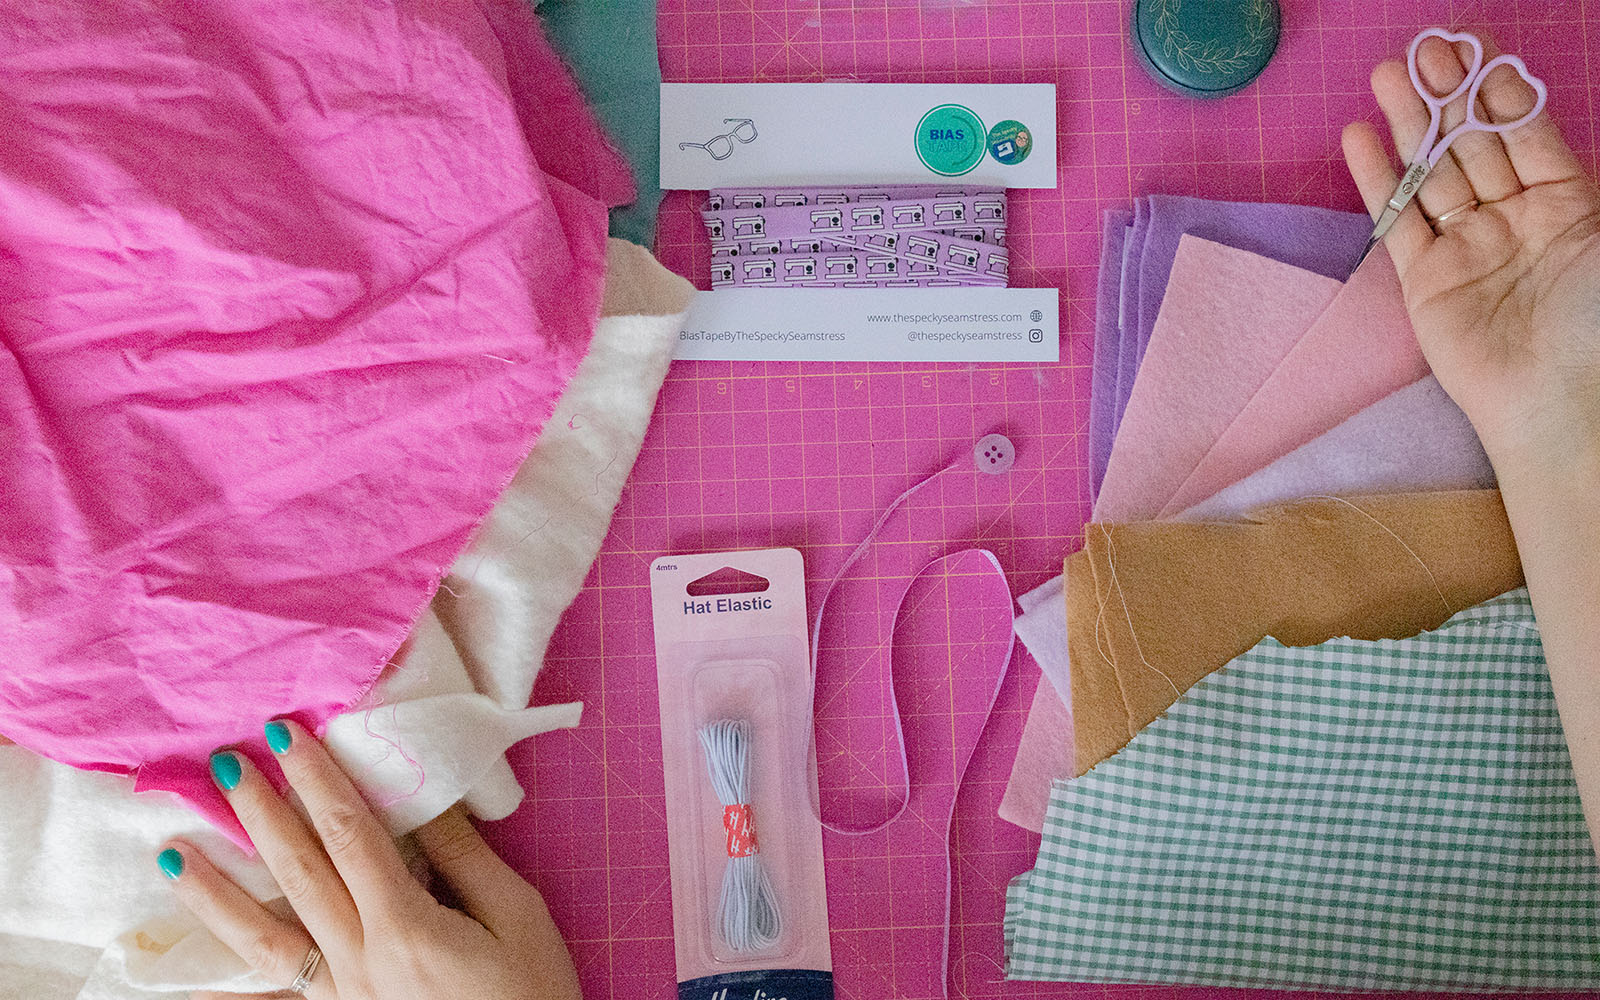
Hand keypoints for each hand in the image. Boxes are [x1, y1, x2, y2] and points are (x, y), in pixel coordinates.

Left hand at [157, 720, 580, 999]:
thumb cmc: (534, 990)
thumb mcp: (517, 915)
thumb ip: (463, 857)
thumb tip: (425, 801)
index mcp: (405, 924)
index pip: (350, 834)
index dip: (317, 780)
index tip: (287, 736)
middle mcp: (359, 959)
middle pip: (298, 874)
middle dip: (261, 814)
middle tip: (227, 763)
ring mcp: (341, 996)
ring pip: (262, 940)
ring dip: (214, 895)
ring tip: (171, 857)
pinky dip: (222, 994)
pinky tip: (180, 983)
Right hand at [1341, 33, 1599, 470]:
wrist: (1557, 398)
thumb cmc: (1594, 317)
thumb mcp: (1599, 234)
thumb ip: (1559, 172)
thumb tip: (1528, 119)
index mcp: (1567, 202)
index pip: (1525, 131)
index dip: (1498, 89)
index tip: (1474, 46)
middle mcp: (1514, 218)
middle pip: (1474, 144)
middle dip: (1449, 96)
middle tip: (1424, 51)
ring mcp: (1466, 247)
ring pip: (1433, 173)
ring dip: (1409, 124)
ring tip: (1386, 76)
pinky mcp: (1424, 279)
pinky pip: (1397, 220)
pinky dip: (1379, 179)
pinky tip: (1361, 138)